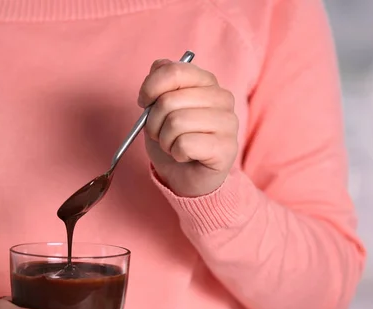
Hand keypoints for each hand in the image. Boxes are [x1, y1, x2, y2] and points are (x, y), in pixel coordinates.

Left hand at [139, 59, 238, 196]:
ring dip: (165, 140)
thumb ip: (160, 83)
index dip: (150, 87)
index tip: (144, 102)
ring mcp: (228, 123)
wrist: (186, 176)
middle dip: (153, 123)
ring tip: (173, 146)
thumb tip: (157, 67)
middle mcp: (222, 98)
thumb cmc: (173, 140)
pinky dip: (176, 153)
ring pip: (176, 123)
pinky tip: (185, 156)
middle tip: (161, 134)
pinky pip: (185, 144)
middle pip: (169, 101)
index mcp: (206, 82)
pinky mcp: (226, 148)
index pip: (174, 71)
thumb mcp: (159, 108)